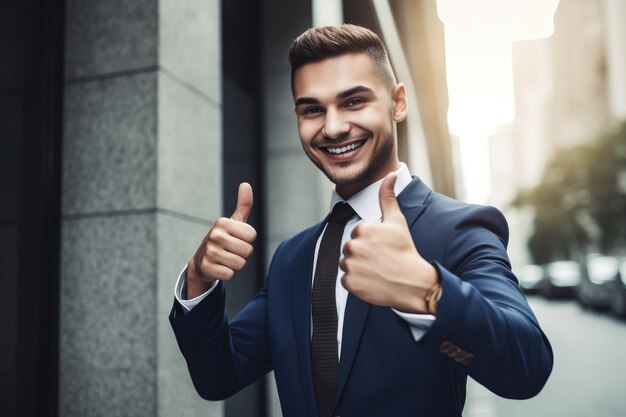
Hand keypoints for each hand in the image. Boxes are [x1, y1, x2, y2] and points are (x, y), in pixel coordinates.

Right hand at [185, 183, 256, 298]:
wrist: (202, 261)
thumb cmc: (223, 239)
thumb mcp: (234, 222)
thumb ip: (243, 205)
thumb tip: (246, 184)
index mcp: (222, 222)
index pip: (252, 235)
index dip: (248, 240)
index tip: (237, 239)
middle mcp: (215, 235)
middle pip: (248, 251)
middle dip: (243, 254)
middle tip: (231, 250)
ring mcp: (209, 252)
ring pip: (240, 264)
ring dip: (236, 264)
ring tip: (226, 258)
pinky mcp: (207, 268)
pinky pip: (231, 274)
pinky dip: (228, 273)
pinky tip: (220, 267)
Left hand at [339, 173, 437, 312]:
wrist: (413, 282)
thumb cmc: (405, 250)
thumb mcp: (397, 221)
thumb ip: (388, 197)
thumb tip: (390, 174)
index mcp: (361, 229)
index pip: (357, 235)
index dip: (370, 242)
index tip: (382, 248)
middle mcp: (352, 246)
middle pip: (350, 250)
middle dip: (362, 255)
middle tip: (380, 260)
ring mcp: (350, 266)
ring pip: (346, 265)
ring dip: (358, 269)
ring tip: (376, 271)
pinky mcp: (349, 283)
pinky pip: (346, 281)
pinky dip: (357, 283)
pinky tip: (372, 282)